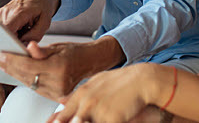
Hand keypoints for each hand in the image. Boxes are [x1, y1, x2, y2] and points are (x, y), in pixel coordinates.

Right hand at [0, 0, 59, 41]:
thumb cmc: (43, 5)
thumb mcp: (45, 22)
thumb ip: (35, 35)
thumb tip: (23, 46)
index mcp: (18, 12)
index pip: (6, 32)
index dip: (11, 43)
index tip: (19, 48)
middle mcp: (5, 12)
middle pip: (3, 36)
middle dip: (14, 42)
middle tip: (27, 38)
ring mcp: (0, 14)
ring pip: (2, 35)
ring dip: (13, 37)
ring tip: (24, 30)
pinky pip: (2, 31)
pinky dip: (12, 33)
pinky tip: (20, 29)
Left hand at [0, 38, 123, 100]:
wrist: (90, 62)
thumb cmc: (75, 51)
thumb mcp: (58, 46)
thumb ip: (41, 50)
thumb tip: (28, 47)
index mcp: (58, 67)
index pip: (28, 65)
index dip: (12, 60)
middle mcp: (58, 82)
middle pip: (25, 76)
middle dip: (8, 67)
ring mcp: (56, 91)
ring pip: (28, 83)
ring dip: (12, 74)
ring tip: (1, 64)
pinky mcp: (55, 96)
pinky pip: (34, 87)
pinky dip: (23, 79)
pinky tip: (13, 72)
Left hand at [48, 63, 163, 122]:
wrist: (142, 80)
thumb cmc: (121, 81)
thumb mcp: (96, 82)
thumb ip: (78, 93)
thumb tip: (61, 99)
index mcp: (81, 94)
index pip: (61, 115)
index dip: (56, 122)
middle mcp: (86, 102)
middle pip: (68, 122)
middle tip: (77, 121)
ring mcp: (97, 111)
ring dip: (86, 122)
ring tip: (91, 119)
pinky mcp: (110, 119)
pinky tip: (109, 120)